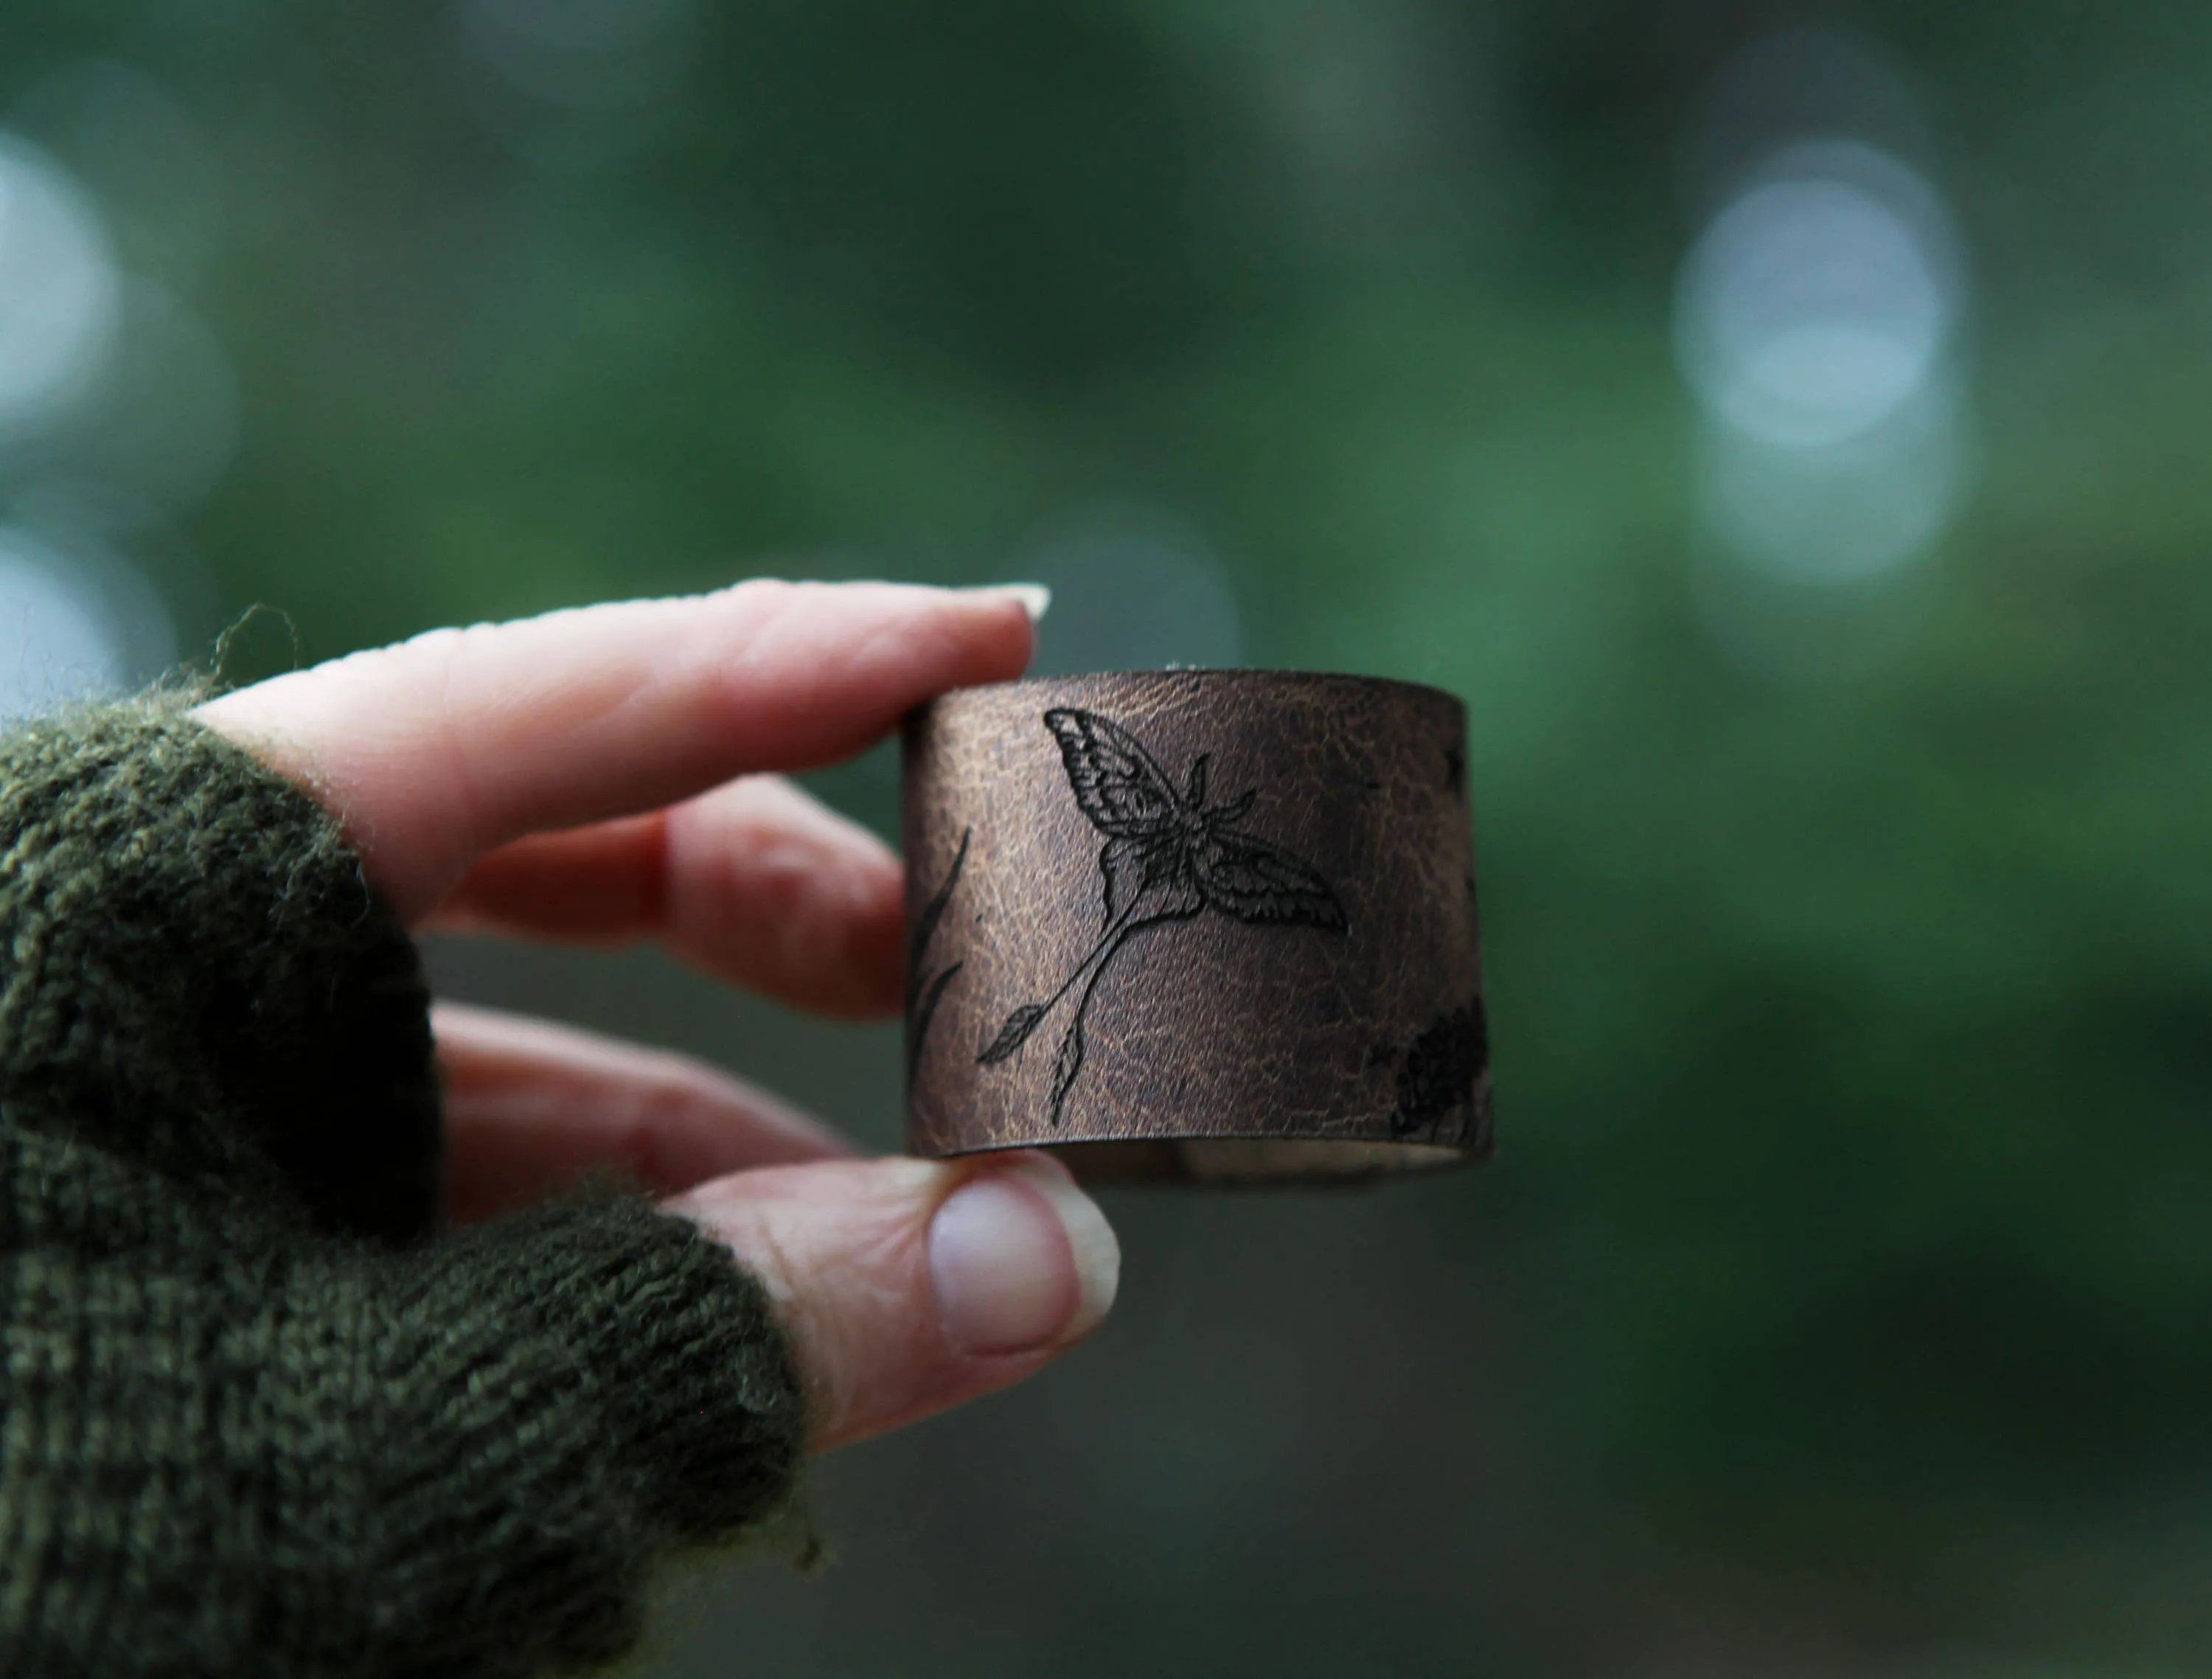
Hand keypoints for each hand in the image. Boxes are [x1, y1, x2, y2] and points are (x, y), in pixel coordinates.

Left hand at [196, 579, 1117, 1451]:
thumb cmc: (1, 1546)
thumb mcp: (355, 1457)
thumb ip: (710, 1347)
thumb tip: (1050, 1263)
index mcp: (141, 893)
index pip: (540, 708)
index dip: (796, 666)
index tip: (1000, 643)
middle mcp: (158, 961)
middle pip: (546, 847)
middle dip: (786, 917)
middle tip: (976, 988)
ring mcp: (179, 1117)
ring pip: (516, 1061)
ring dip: (737, 1145)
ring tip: (930, 1239)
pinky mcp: (200, 1263)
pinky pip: (455, 1217)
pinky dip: (621, 1272)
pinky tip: (756, 1350)